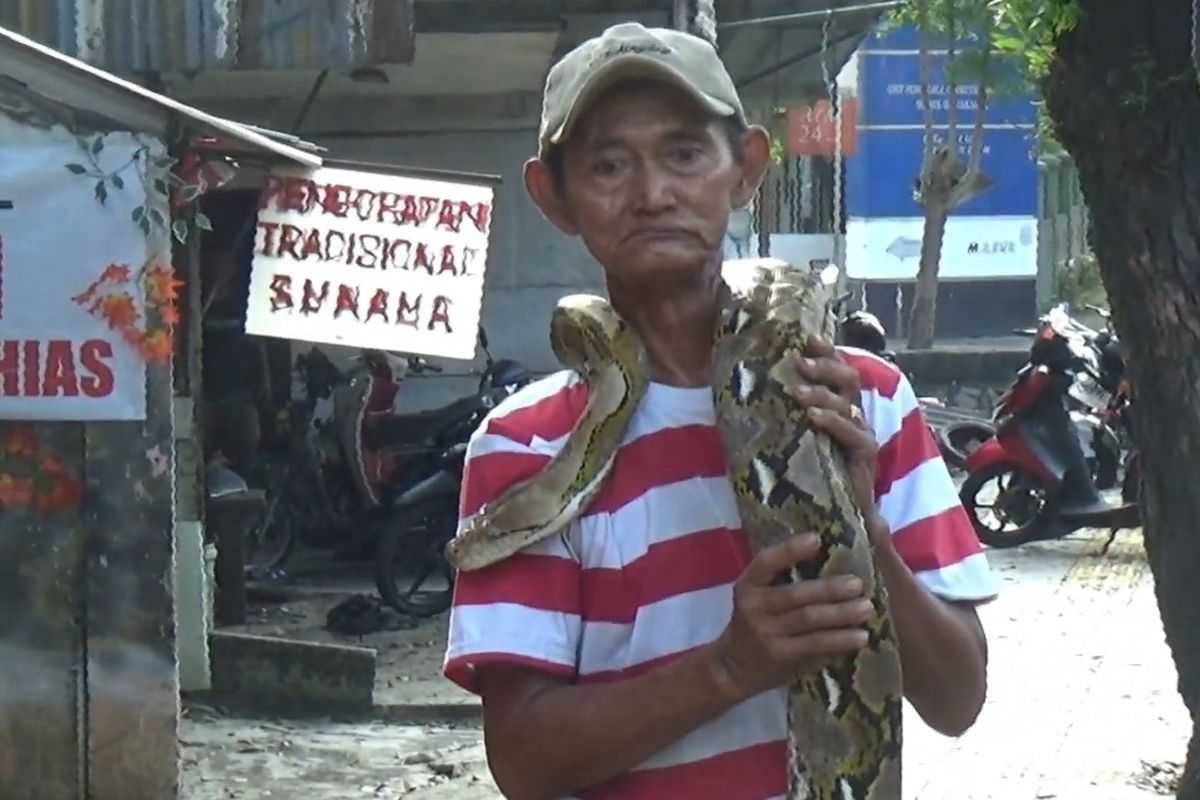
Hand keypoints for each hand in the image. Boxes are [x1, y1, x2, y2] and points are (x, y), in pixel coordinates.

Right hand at [707, 534, 872, 702]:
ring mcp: (766, 633)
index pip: (766, 562)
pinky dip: (839, 640)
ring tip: (866, 608)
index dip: (790, 550)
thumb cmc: (754, 623)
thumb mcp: (757, 596)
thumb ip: (781, 579)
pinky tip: (860, 636)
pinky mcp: (780, 655)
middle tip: (858, 584)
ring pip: (809, 619)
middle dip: (829, 588)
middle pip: (795, 594)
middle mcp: (754, 607)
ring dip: (841, 613)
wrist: (733, 667)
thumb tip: (826, 552)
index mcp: (748, 585)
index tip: (817, 539)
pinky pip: (814, 644)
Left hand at [791, 336, 878, 518]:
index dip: (826, 351)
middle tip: (799, 362)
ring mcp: (861, 433)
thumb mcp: (791, 437)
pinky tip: (813, 416)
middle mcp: (852, 414)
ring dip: (821, 393)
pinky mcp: (864, 455)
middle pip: (848, 378)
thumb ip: (780, 414)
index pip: (836, 369)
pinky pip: (853, 432)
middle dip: (825, 366)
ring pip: (847, 402)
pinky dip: (832, 421)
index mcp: (838, 405)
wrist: (836, 514)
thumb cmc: (809, 473)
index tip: (806, 338)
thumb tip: (744, 391)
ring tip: (796, 392)